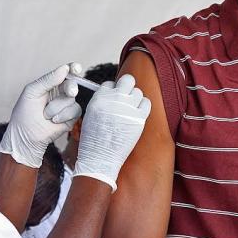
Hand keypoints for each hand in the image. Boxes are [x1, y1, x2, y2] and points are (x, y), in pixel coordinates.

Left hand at [0, 63, 81, 167]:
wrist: (26, 136)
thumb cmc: (25, 113)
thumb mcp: (32, 92)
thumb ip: (48, 80)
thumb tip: (64, 69)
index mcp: (51, 83)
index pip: (65, 72)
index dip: (72, 68)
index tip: (76, 68)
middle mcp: (60, 92)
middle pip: (72, 84)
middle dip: (71, 88)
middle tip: (70, 92)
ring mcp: (66, 105)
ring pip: (72, 99)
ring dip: (57, 107)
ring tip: (45, 115)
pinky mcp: (72, 117)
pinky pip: (75, 110)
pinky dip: (63, 115)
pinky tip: (53, 121)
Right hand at [74, 74, 151, 190]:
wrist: (100, 157)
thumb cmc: (93, 139)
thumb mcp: (90, 115)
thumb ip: (101, 101)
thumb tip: (112, 94)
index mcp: (99, 97)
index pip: (110, 84)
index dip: (112, 91)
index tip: (113, 99)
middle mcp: (114, 99)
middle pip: (127, 80)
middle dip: (126, 86)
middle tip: (125, 97)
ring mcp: (128, 108)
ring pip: (138, 91)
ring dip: (134, 98)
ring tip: (129, 109)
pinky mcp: (139, 118)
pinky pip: (146, 102)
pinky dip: (143, 106)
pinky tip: (137, 113)